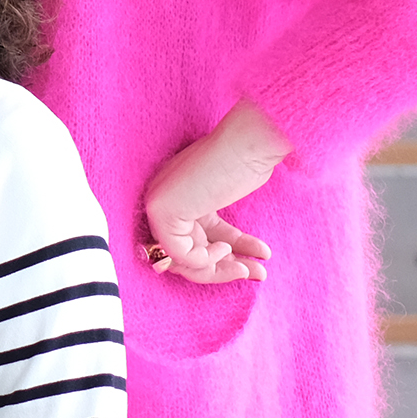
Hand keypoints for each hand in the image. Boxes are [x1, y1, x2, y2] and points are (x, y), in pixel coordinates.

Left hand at [140, 100, 287, 284]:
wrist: (249, 143)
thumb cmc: (246, 163)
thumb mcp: (227, 202)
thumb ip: (215, 229)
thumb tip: (221, 256)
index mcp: (175, 195)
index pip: (192, 239)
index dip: (220, 258)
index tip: (253, 264)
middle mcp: (161, 199)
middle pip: (185, 254)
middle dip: (223, 270)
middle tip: (258, 274)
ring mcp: (158, 204)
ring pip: (183, 260)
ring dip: (220, 271)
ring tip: (255, 270)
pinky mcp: (162, 211)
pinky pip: (180, 254)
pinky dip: (206, 259)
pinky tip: (227, 249)